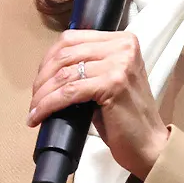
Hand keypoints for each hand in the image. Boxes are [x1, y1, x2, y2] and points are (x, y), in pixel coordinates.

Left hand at [27, 30, 167, 179]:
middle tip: (35, 98)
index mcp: (122, 40)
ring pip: (64, 74)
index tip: (40, 79)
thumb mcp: (108, 80)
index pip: (71, 38)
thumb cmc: (126, 116)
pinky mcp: (113, 84)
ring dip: (43, 93)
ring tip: (34, 109)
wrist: (149, 144)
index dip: (48, 58)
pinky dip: (49, 104)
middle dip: (43, 77)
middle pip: (65, 54)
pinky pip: (69, 91)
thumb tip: (49, 69)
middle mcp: (123, 47)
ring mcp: (120, 64)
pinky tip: (38, 116)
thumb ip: (89, 65)